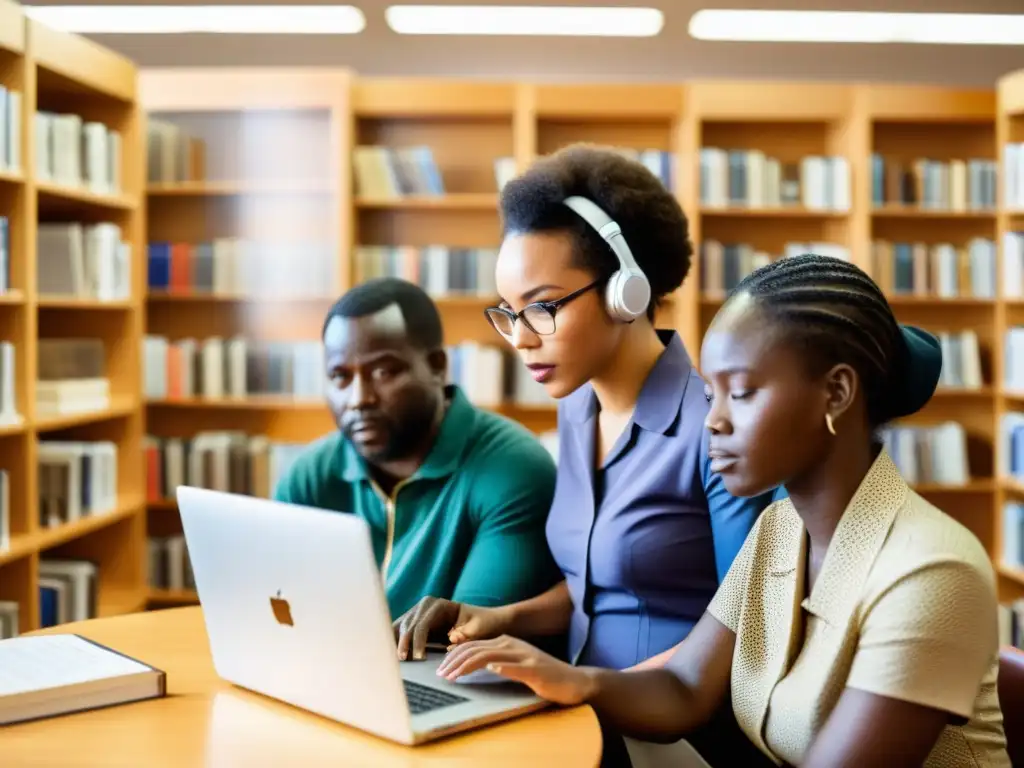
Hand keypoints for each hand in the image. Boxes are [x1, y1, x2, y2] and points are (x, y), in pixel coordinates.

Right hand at [393, 597, 509, 660]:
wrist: (486, 621)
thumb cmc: (483, 625)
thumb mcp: (479, 629)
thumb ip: (466, 635)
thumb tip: (451, 638)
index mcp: (440, 605)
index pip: (423, 623)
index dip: (418, 641)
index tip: (419, 658)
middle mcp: (426, 605)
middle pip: (408, 624)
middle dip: (404, 643)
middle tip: (402, 661)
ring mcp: (418, 612)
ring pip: (400, 626)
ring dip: (395, 641)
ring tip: (392, 659)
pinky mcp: (415, 622)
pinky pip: (400, 630)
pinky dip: (393, 640)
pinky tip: (388, 653)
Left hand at [436, 635, 593, 705]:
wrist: (573, 681)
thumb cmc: (542, 675)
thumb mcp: (515, 664)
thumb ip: (496, 661)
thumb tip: (472, 665)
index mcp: (506, 642)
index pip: (473, 645)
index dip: (454, 656)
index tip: (440, 670)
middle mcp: (513, 644)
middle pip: (476, 649)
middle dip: (454, 662)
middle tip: (439, 675)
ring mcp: (524, 655)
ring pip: (489, 655)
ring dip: (467, 666)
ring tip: (453, 676)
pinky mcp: (535, 668)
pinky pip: (515, 666)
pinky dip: (501, 667)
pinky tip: (491, 669)